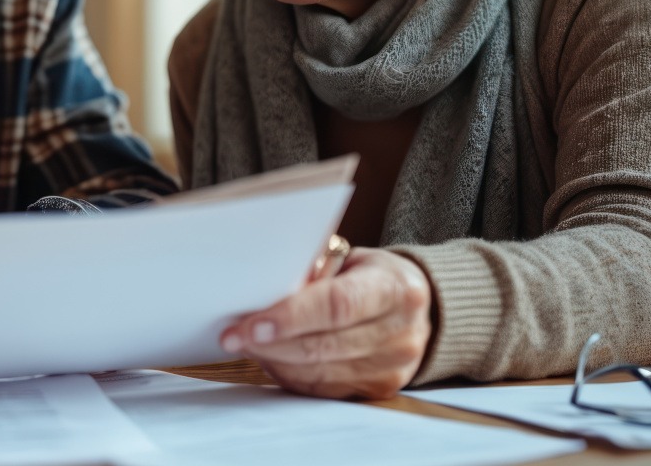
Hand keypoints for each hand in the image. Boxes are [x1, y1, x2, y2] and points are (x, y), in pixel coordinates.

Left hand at [220, 247, 431, 398]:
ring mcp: (393, 367)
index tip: (250, 324)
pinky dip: (290, 374)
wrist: (418, 308)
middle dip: (270, 343)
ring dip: (275, 360)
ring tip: (247, 344)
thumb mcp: (351, 260)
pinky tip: (271, 358)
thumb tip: (260, 292)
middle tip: (233, 336)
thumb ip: (316, 273)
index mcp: (396, 289)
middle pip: (323, 345)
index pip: (337, 305)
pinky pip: (323, 389)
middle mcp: (401, 332)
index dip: (290, 317)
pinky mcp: (380, 389)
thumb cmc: (372, 277)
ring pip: (319, 373)